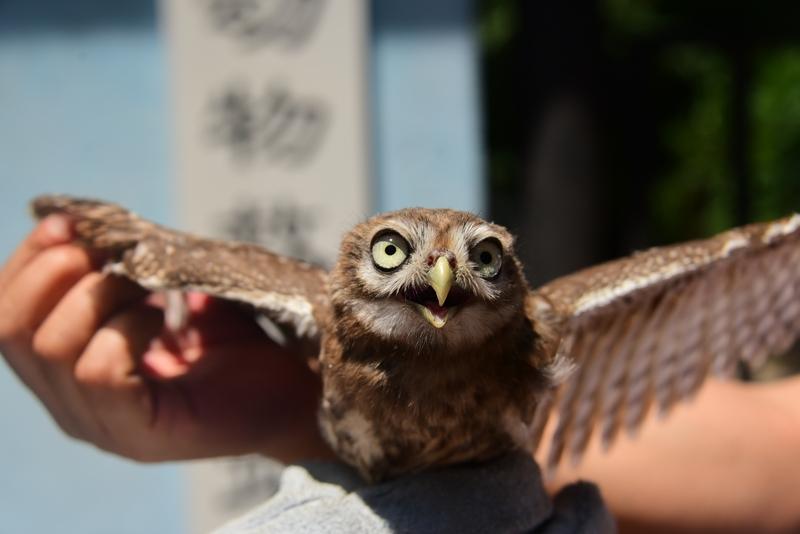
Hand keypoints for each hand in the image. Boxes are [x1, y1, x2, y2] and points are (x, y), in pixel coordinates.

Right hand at [0, 215, 331, 462]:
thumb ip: (121, 272)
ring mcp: (101, 427)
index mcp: (67, 374)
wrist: (293, 396)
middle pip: (12, 332)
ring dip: (102, 297)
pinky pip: (100, 370)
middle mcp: (70, 405)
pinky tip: (168, 323)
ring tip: (152, 292)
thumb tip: (81, 223)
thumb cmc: (235, 348)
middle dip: (55, 273)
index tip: (68, 223)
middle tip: (110, 254)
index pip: (6, 319)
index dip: (26, 263)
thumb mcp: (168, 299)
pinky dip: (130, 329)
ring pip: (53, 347)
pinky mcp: (138, 435)